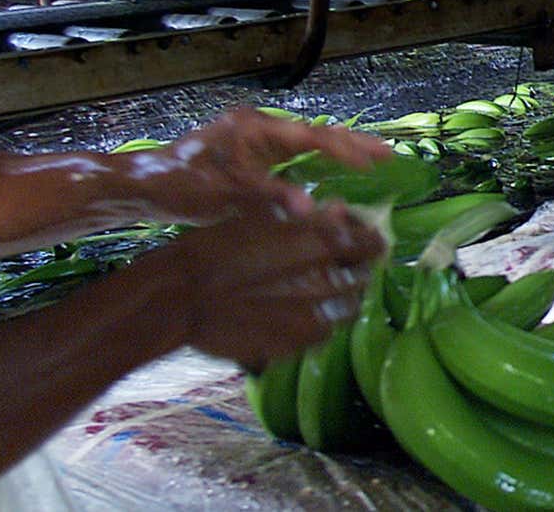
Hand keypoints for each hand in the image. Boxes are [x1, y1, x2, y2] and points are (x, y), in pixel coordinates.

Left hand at [139, 108, 391, 225]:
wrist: (138, 186)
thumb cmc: (179, 186)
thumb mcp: (226, 195)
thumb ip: (271, 198)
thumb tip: (314, 209)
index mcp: (255, 129)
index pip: (313, 137)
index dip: (349, 149)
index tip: (380, 158)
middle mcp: (256, 127)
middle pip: (314, 134)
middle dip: (350, 145)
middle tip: (387, 155)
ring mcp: (249, 139)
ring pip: (302, 143)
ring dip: (334, 152)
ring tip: (368, 160)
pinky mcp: (244, 153)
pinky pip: (288, 153)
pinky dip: (313, 161)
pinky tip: (327, 171)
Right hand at [164, 202, 383, 368]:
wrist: (181, 297)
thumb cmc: (217, 247)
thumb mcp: (262, 216)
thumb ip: (308, 215)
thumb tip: (339, 209)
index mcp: (321, 242)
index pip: (372, 242)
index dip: (368, 240)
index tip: (359, 239)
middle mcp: (327, 281)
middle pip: (363, 275)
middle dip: (354, 268)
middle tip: (336, 265)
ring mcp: (315, 317)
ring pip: (350, 307)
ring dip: (341, 296)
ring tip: (318, 291)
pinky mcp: (298, 343)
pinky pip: (326, 332)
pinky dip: (321, 321)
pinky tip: (299, 313)